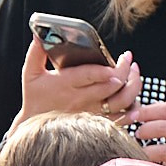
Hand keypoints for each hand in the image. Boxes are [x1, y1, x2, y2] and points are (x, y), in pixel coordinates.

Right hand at [17, 35, 138, 122]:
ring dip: (133, 87)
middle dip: (126, 71)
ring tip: (134, 72)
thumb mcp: (30, 75)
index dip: (107, 69)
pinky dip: (133, 108)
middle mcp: (81, 100)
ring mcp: (92, 113)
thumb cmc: (35, 99)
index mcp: (65, 84)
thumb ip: (35, 54)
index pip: (90, 75)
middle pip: (111, 86)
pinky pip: (122, 119)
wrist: (37, 130)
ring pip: (121, 102)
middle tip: (128, 59)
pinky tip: (135, 96)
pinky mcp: (99, 124)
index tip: (120, 59)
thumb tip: (39, 35)